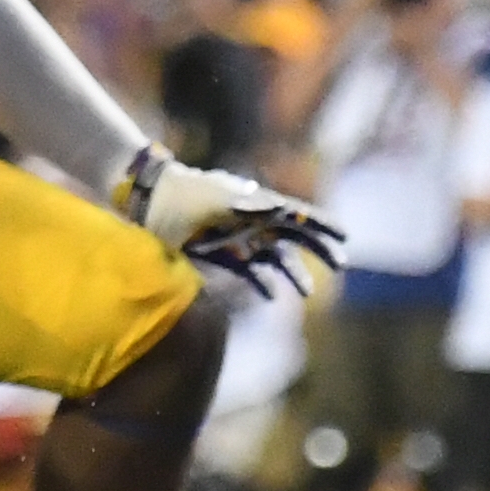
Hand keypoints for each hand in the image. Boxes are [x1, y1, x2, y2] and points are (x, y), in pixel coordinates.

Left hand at [118, 145, 345, 299]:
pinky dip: (260, 280)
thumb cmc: (177, 196)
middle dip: (317, 248)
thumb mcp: (210, 201)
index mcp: (252, 202)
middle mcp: (249, 217)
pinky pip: (246, 266)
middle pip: (291, 234)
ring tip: (307, 294)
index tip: (344, 237)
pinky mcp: (219, 249)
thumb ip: (245, 206)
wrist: (144, 194)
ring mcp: (235, 234)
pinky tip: (271, 296)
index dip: (320, 223)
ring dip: (290, 272)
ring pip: (272, 254)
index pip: (295, 212)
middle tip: (341, 265)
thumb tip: (281, 207)